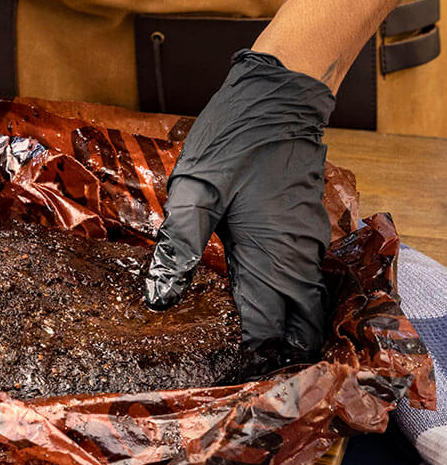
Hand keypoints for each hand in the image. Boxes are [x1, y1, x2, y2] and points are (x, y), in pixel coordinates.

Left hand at [143, 49, 335, 373]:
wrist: (277, 96)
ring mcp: (304, 240)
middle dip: (273, 346)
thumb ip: (178, 245)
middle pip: (296, 321)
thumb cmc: (234, 140)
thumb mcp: (195, 191)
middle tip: (236, 361)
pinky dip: (280, 294)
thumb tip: (159, 299)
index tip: (225, 368)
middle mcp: (295, 254)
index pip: (271, 326)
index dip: (253, 352)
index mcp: (271, 254)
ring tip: (241, 339)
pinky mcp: (301, 226)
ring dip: (278, 321)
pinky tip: (249, 298)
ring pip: (299, 300)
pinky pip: (296, 275)